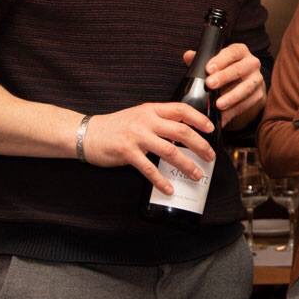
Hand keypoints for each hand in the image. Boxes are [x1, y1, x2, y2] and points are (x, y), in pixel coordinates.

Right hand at [81, 102, 215, 194]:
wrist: (87, 133)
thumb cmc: (116, 126)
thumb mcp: (139, 115)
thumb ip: (159, 120)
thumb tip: (184, 133)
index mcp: (151, 109)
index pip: (182, 110)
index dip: (199, 119)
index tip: (212, 129)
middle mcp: (146, 121)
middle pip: (181, 131)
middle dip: (200, 145)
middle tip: (210, 157)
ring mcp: (137, 136)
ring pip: (170, 151)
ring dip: (187, 165)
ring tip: (197, 174)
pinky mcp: (127, 152)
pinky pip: (149, 169)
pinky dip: (161, 180)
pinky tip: (169, 188)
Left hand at [183, 44, 266, 126]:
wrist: (242, 85)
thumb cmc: (225, 70)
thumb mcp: (214, 63)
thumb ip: (201, 59)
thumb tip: (188, 55)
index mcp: (240, 51)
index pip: (232, 52)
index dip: (221, 60)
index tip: (208, 69)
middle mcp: (252, 63)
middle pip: (239, 69)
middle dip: (224, 77)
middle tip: (209, 84)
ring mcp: (257, 79)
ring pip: (246, 88)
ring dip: (232, 97)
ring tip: (218, 104)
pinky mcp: (259, 95)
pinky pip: (247, 103)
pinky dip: (234, 111)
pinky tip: (223, 116)